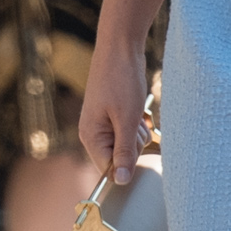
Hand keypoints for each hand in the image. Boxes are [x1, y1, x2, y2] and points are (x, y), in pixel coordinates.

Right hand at [78, 40, 154, 185]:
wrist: (120, 50)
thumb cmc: (122, 81)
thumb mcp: (127, 119)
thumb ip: (124, 150)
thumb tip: (120, 180)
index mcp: (91, 137)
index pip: (107, 169)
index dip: (125, 164)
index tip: (134, 144)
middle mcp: (94, 133)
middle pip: (121, 158)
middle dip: (135, 144)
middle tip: (135, 121)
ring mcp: (104, 124)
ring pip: (129, 145)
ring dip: (139, 132)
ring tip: (136, 112)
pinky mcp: (115, 116)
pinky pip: (132, 131)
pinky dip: (139, 123)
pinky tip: (139, 109)